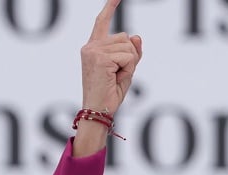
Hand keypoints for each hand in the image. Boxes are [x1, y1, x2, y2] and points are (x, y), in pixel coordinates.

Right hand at [75, 0, 142, 155]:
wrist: (98, 111)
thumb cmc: (109, 94)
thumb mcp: (125, 71)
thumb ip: (131, 53)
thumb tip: (136, 35)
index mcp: (93, 48)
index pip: (102, 22)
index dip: (110, 8)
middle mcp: (90, 46)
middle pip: (125, 37)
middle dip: (130, 57)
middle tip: (118, 75)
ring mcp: (93, 51)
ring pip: (128, 47)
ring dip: (129, 64)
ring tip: (115, 78)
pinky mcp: (100, 57)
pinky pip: (128, 57)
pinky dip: (128, 69)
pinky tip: (116, 78)